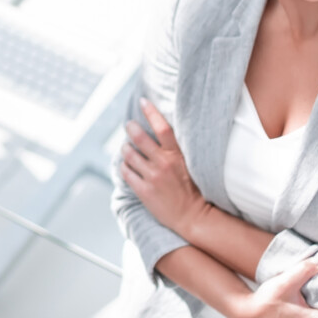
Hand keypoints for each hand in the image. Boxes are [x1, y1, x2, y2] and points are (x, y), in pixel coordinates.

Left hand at [120, 97, 208, 238]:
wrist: (193, 216)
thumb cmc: (193, 189)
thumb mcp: (190, 165)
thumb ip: (175, 150)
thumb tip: (160, 133)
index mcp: (177, 155)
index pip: (163, 127)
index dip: (151, 112)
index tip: (143, 101)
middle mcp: (164, 164)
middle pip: (140, 138)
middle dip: (131, 128)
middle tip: (129, 125)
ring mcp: (153, 177)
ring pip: (129, 154)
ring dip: (125, 148)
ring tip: (127, 148)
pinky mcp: (144, 191)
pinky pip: (126, 172)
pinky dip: (124, 166)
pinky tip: (127, 166)